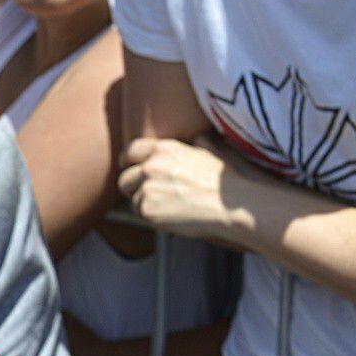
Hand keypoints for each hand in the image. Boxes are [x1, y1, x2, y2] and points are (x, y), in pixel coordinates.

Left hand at [118, 135, 245, 241]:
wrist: (231, 204)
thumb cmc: (222, 181)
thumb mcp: (206, 152)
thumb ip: (190, 146)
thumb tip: (197, 138)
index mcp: (163, 149)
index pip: (130, 151)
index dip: (127, 162)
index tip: (129, 169)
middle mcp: (151, 166)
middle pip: (124, 179)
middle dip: (134, 188)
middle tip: (150, 196)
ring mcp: (147, 188)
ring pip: (133, 199)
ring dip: (145, 204)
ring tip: (169, 206)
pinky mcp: (148, 209)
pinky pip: (141, 214)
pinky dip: (152, 217)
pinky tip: (172, 215)